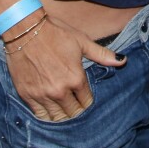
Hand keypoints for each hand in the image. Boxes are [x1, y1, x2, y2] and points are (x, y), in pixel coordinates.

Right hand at [5, 14, 125, 120]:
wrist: (25, 30)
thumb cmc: (55, 33)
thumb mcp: (81, 41)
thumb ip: (102, 55)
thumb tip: (122, 61)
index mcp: (76, 78)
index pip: (86, 102)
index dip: (87, 100)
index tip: (85, 97)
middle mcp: (60, 91)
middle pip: (73, 113)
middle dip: (76, 110)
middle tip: (76, 106)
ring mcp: (42, 95)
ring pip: (57, 118)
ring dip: (62, 116)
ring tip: (64, 111)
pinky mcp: (27, 96)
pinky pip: (39, 115)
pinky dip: (46, 116)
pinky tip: (49, 111)